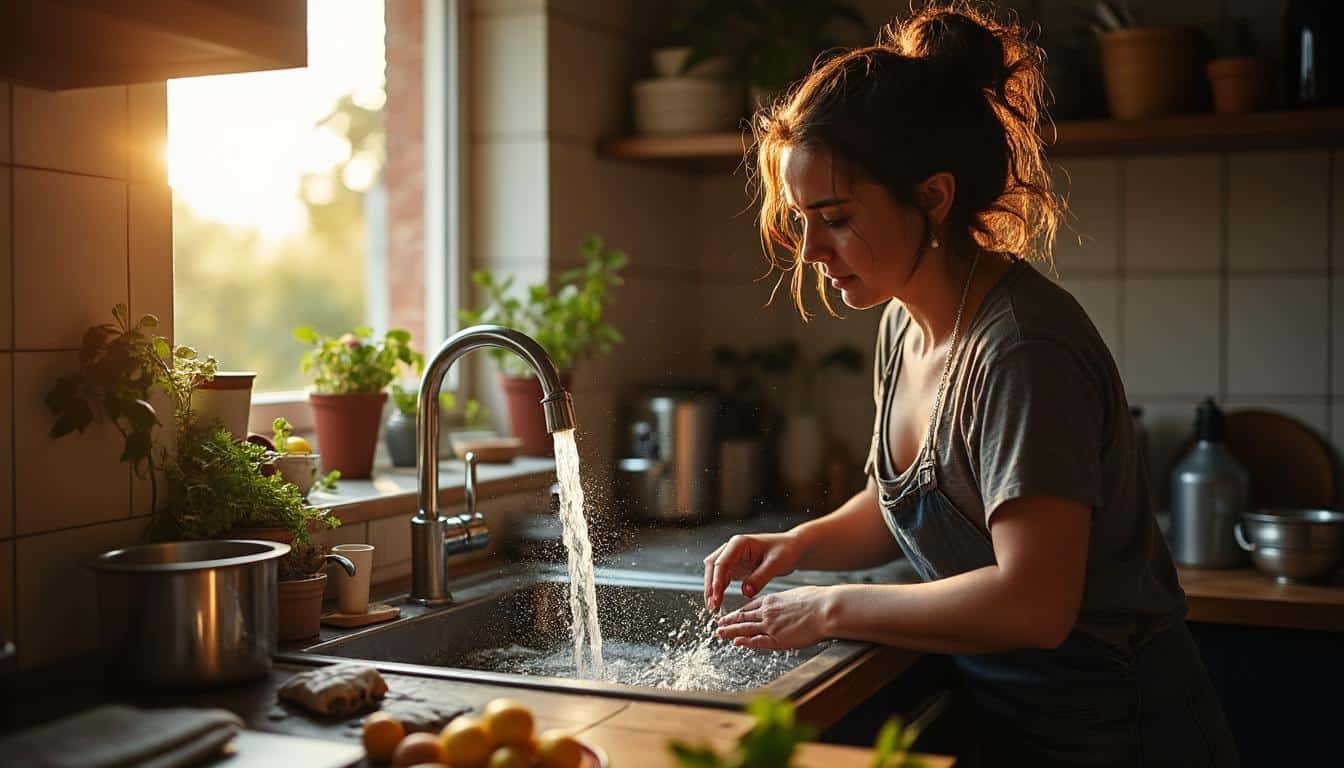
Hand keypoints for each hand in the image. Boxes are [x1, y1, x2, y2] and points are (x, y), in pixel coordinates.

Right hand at [703, 532, 802, 612]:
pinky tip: (719, 601)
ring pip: (714, 572)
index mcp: (739, 543)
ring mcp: (732, 557)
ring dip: (712, 589)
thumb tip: (745, 592)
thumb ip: (760, 577)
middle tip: (712, 605)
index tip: (716, 597)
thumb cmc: (785, 550)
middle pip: (713, 566)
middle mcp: (732, 548)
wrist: (791, 548)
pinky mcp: (734, 566)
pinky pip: (722, 578)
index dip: (716, 581)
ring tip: (713, 607)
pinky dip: (719, 589)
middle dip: (710, 586)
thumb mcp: (776, 563)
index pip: (722, 562)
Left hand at [715, 586, 832, 649]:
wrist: (825, 609)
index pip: (750, 607)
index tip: (732, 615)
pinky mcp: (778, 639)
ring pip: (745, 629)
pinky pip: (758, 641)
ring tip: (720, 634)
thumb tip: (790, 602)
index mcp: (773, 600)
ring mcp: (771, 626)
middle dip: (729, 622)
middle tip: (719, 625)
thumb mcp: (797, 595)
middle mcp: (768, 612)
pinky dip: (746, 642)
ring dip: (731, 631)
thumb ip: (787, 601)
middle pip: (743, 617)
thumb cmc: (818, 601)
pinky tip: (737, 642)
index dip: (739, 612)